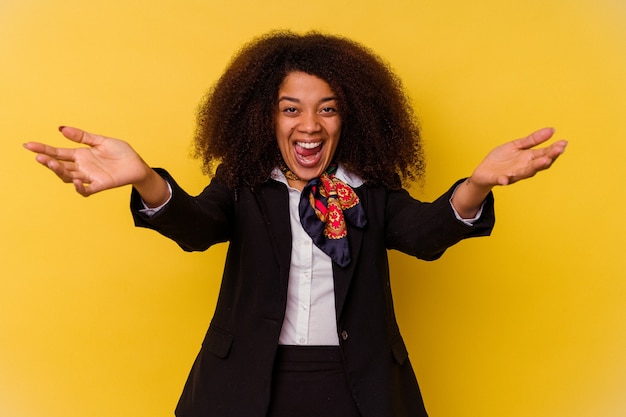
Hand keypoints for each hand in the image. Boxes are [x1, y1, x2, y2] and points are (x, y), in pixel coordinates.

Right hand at [24, 126, 156, 196]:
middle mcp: (82, 167)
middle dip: (49, 162)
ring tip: (52, 164)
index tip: (28, 145)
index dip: (43, 149)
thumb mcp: (100, 141)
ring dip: (60, 172)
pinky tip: (77, 181)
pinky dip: (81, 187)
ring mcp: (90, 177)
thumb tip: (61, 129)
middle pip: (60, 166)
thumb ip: (82, 136)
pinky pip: (87, 190)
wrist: (137, 164)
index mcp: (80, 155)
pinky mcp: (101, 185)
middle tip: (39, 157)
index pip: (58, 153)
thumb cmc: (120, 152)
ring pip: (69, 177)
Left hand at [471, 127, 567, 186]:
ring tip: (543, 161)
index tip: (564, 143)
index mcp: (529, 159)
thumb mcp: (517, 146)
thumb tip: (552, 130)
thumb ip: (533, 140)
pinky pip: (502, 180)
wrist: (483, 171)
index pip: (545, 154)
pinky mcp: (498, 179)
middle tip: (558, 150)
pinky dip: (504, 180)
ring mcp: (512, 174)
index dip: (554, 149)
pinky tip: (505, 179)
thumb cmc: (501, 159)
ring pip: (525, 172)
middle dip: (549, 157)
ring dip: (534, 167)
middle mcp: (523, 168)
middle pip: (539, 164)